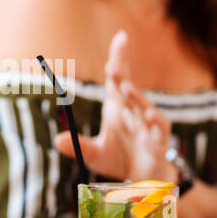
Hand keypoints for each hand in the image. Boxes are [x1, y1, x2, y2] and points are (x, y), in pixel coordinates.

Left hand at [54, 29, 172, 180]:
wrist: (142, 180)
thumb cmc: (119, 159)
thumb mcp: (95, 154)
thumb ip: (79, 146)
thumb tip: (57, 140)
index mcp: (117, 107)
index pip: (118, 79)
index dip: (120, 58)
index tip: (121, 37)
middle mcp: (133, 111)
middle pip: (128, 88)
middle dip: (122, 76)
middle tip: (111, 66)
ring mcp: (147, 125)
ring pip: (143, 106)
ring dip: (135, 96)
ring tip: (125, 87)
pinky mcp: (158, 141)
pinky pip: (159, 127)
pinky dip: (154, 120)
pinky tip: (148, 115)